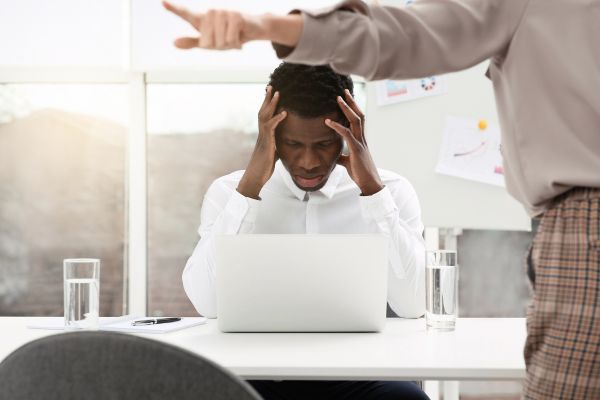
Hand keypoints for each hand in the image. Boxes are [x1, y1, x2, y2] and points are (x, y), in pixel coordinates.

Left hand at [162, 1, 302, 49]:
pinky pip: (230, 39)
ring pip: (219, 41)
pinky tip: (240, 36)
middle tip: (227, 40)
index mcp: (202, 19)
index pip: (186, 13)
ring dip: (228, 45)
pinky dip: (236, 42)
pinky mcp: (235, 15)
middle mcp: (211, 13)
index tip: (162, 2)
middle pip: (207, 42)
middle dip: (218, 47)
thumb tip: (174, 42)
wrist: (253, 29)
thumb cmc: (229, 35)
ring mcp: (223, 12)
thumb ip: (192, 42)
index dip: (174, 8)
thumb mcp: (210, 42)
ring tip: (233, 37)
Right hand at [237, 86, 286, 199]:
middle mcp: (261, 133)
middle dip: (267, 98)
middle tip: (271, 85)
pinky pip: (271, 128)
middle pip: (263, 111)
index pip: (265, 116)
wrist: (255, 177)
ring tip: (277, 92)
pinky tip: (284, 113)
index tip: (271, 93)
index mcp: (264, 135)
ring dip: (271, 103)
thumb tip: (284, 142)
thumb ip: (277, 144)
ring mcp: (263, 137)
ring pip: (265, 116)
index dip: (268, 105)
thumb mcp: (273, 153)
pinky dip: (277, 119)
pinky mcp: (266, 143)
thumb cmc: (264, 167)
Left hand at [325, 90, 383, 195]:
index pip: (358, 120)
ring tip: (338, 99)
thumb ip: (342, 156)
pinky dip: (337, 126)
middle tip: (344, 91)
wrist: (369, 183)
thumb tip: (335, 156)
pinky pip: (347, 134)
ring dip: (347, 108)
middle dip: (351, 102)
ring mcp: (360, 143)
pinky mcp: (356, 149)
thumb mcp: (348, 163)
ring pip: (355, 120)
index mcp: (360, 140)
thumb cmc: (360, 173)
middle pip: (359, 115)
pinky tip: (328, 122)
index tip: (346, 99)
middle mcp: (362, 138)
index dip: (352, 109)